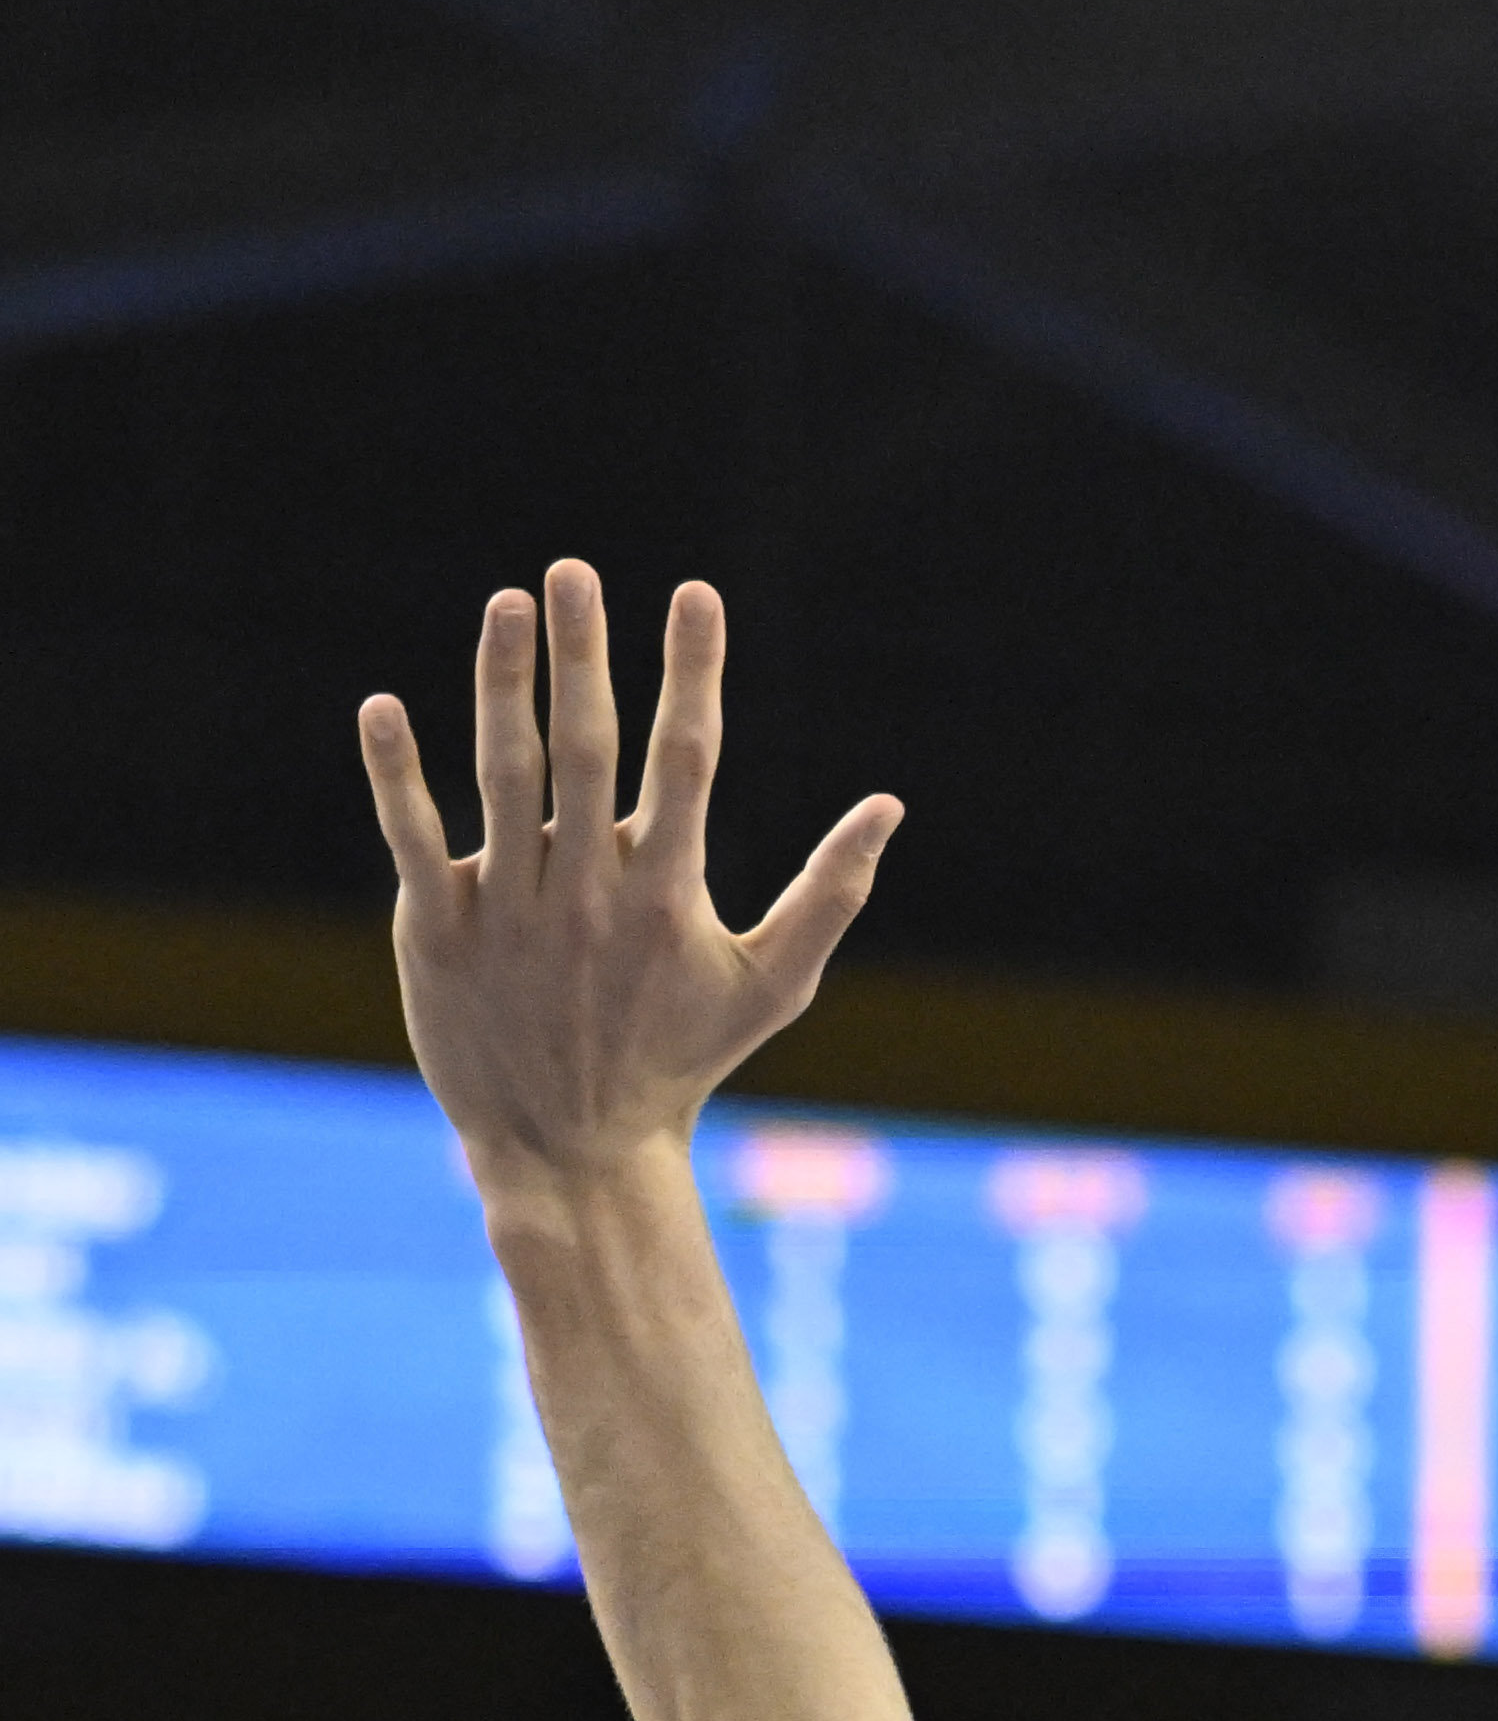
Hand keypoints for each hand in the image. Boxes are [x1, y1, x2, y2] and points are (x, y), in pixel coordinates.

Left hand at [363, 563, 899, 1188]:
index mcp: (669, 894)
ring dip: (503, 683)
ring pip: (503, 775)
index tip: (694, 594)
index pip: (687, 761)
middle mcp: (589, 891)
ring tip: (508, 603)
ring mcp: (509, 909)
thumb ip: (830, 894)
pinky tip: (386, 705)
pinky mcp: (436, 931)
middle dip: (585, 653)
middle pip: (588, 749)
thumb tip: (888, 806)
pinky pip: (412, 838)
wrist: (572, 1148)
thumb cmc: (680, 1059)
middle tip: (576, 572)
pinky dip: (396, 773)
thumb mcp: (773, 987)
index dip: (693, 672)